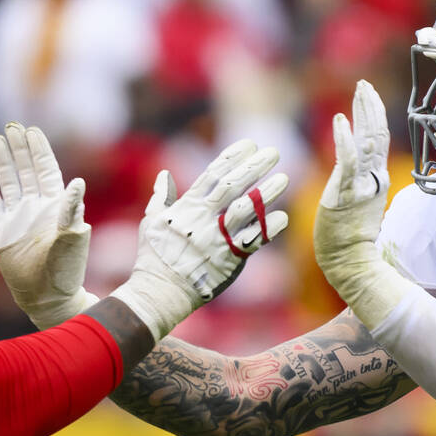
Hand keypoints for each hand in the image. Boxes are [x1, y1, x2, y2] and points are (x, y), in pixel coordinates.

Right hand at [0, 124, 96, 328]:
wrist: (47, 295)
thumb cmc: (66, 268)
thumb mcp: (73, 236)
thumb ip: (72, 209)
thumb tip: (78, 181)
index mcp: (57, 204)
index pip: (46, 169)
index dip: (39, 149)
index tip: (32, 130)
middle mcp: (36, 206)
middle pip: (25, 169)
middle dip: (19, 148)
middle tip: (11, 126)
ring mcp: (18, 216)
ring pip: (8, 181)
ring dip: (3, 160)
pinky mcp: (1, 229)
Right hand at [111, 139, 289, 340]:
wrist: (161, 292)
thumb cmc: (154, 257)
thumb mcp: (150, 222)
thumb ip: (161, 197)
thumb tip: (164, 174)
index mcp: (187, 207)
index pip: (212, 174)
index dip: (232, 157)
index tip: (249, 143)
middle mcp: (205, 219)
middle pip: (233, 186)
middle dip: (254, 167)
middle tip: (274, 152)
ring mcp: (218, 238)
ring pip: (247, 210)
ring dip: (267, 193)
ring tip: (285, 178)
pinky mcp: (230, 259)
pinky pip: (254, 240)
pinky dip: (269, 228)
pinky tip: (283, 216)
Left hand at [314, 80, 409, 327]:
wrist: (349, 262)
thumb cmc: (349, 238)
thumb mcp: (359, 204)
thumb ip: (360, 184)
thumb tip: (360, 173)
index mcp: (375, 179)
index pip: (378, 139)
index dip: (374, 114)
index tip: (367, 92)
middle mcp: (373, 178)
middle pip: (377, 133)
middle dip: (371, 106)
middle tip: (364, 83)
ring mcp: (362, 185)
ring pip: (368, 141)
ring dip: (363, 113)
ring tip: (359, 90)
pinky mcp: (347, 193)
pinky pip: (348, 162)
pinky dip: (345, 139)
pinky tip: (340, 120)